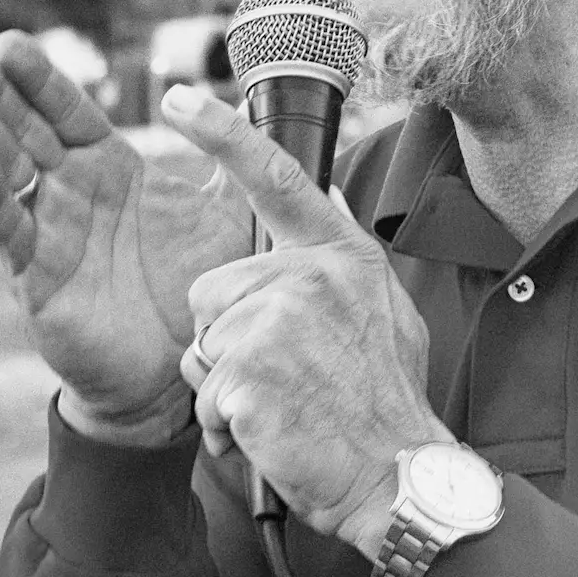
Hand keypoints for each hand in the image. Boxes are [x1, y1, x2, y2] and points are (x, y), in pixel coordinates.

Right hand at [0, 33, 253, 446]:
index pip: (66, 109)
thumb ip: (238, 156)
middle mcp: (69, 192)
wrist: (179, 372)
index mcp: (108, 167)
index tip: (10, 42)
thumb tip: (256, 97)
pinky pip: (9, 231)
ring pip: (5, 172)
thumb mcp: (229, 214)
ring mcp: (47, 232)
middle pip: (23, 129)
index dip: (39, 77)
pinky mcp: (36, 276)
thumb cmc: (196, 288)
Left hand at [162, 85, 448, 558]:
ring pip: (202, 347)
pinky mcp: (248, 373)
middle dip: (230, 342)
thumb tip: (330, 198)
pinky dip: (227, 427)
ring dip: (227, 388)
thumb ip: (344, 258)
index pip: (275, 179)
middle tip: (286, 380)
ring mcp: (276, 323)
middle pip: (214, 292)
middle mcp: (307, 277)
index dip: (222, 135)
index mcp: (339, 256)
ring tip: (283, 407)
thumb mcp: (385, 312)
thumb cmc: (384, 405)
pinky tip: (273, 434)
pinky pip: (203, 396)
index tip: (176, 98)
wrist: (401, 478)